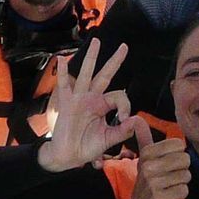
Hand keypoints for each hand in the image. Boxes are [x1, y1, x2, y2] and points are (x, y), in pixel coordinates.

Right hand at [38, 37, 132, 172]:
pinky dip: (62, 72)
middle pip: (105, 75)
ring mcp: (78, 99)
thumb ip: (122, 131)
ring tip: (97, 41)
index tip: (124, 118)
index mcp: (104, 106)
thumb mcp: (108, 140)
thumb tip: (136, 120)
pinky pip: (64, 86)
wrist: (68, 156)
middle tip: (125, 46)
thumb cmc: (87, 147)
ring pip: (86, 74)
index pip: (119, 96)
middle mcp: (92, 98)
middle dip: (114, 61)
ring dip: (91, 58)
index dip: (125, 105)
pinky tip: (62, 58)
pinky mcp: (66, 104)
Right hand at [126, 117, 190, 198]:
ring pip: (186, 176)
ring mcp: (152, 183)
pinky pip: (183, 190)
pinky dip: (179, 194)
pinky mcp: (159, 198)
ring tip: (168, 187)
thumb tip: (137, 119)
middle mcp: (147, 167)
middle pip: (185, 160)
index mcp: (147, 154)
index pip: (178, 145)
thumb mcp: (144, 160)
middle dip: (182, 170)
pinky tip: (169, 196)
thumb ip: (144, 139)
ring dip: (180, 183)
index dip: (178, 155)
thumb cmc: (148, 184)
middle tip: (169, 178)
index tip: (167, 163)